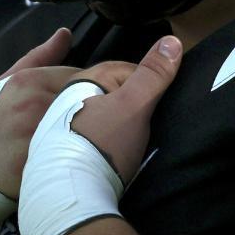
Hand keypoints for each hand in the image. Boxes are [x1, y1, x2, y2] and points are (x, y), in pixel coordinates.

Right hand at [0, 30, 136, 198]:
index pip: (81, 76)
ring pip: (83, 129)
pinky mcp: (40, 164)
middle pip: (85, 102)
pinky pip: (72, 156)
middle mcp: (33, 105)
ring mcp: (36, 136)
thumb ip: (40, 56)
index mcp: (28, 81)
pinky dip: (77, 157)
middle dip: (90, 110)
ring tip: (80, 139)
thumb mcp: (9, 82)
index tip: (83, 100)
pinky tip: (72, 158)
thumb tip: (65, 33)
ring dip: (88, 133)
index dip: (86, 88)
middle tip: (85, 121)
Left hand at [69, 35, 182, 183]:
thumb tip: (172, 40)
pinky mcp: (62, 149)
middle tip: (150, 124)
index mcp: (84, 80)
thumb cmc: (102, 144)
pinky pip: (91, 137)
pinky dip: (105, 142)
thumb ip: (153, 74)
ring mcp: (62, 124)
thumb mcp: (135, 105)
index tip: (162, 100)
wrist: (71, 194)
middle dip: (133, 104)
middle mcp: (68, 97)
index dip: (149, 82)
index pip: (126, 69)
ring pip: (102, 116)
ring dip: (119, 125)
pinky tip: (113, 156)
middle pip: (113, 93)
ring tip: (133, 143)